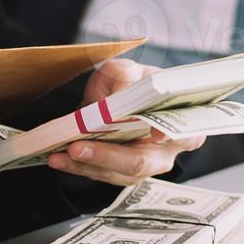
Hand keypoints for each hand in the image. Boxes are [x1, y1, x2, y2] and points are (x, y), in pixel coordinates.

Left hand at [49, 59, 205, 184]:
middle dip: (107, 156)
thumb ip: (126, 76)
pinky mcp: (118, 172)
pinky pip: (99, 173)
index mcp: (182, 122)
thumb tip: (122, 90)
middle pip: (140, 162)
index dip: (172, 134)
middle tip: (78, 148)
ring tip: (58, 156)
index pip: (185, 133)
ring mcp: (142, 165)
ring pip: (115, 173)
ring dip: (84, 165)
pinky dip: (77, 166)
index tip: (157, 133)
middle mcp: (166, 151)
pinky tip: (57, 158)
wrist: (118, 95)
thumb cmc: (131, 83)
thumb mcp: (128, 70)